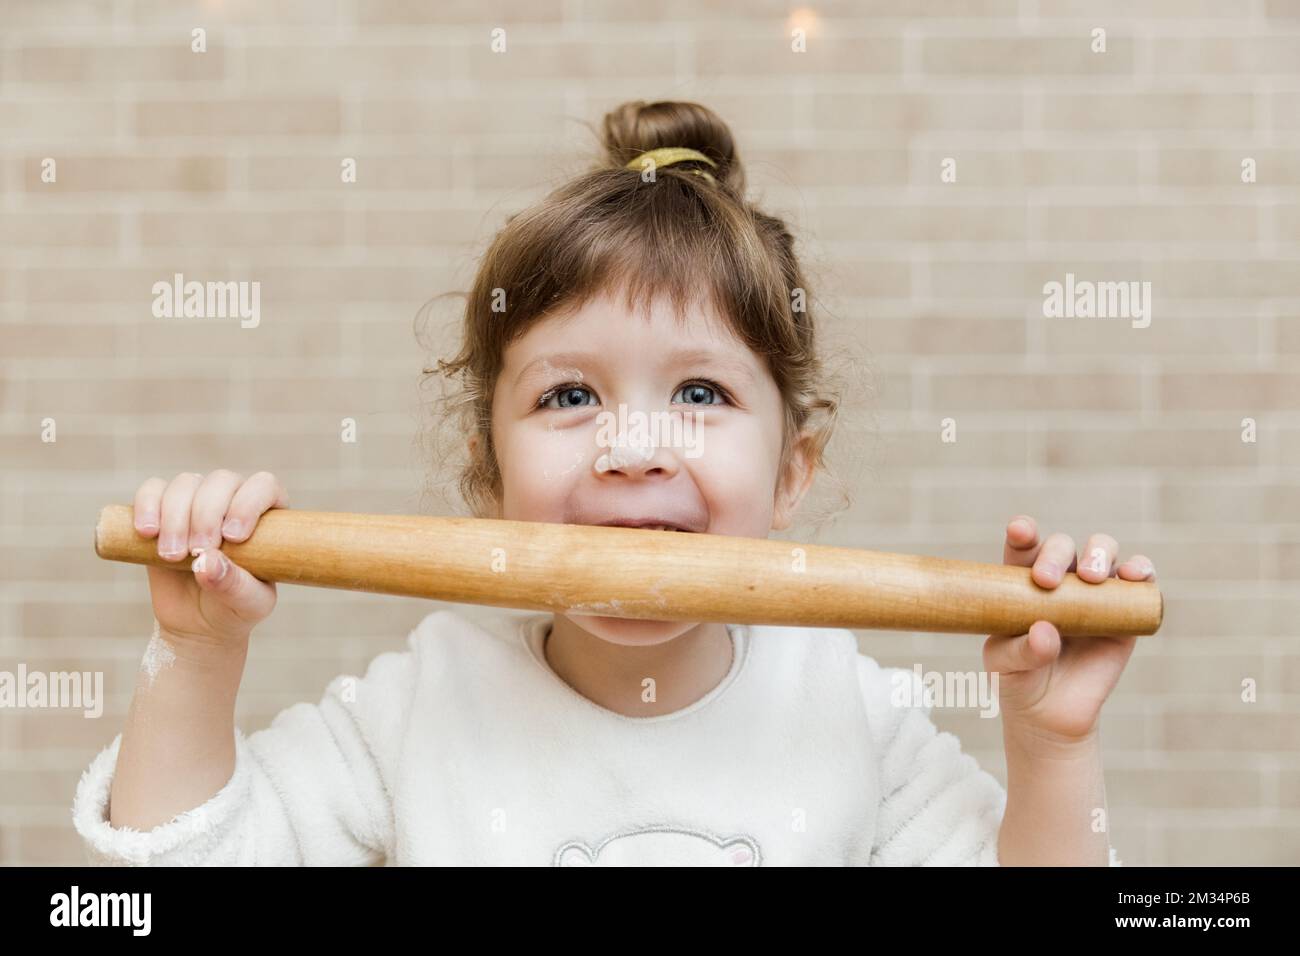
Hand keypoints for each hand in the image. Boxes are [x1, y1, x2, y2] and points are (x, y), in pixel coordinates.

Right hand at [131, 470, 287, 648]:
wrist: (198, 621)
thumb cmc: (234, 607)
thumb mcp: (247, 603)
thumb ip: (234, 584)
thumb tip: (205, 561)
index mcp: (267, 514)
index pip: (264, 485)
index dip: (248, 504)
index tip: (233, 538)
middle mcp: (233, 498)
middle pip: (221, 481)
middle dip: (206, 515)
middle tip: (197, 552)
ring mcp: (196, 500)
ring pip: (185, 484)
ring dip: (175, 518)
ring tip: (171, 555)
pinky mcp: (162, 509)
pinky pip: (152, 490)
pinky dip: (147, 506)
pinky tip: (147, 533)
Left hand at [983, 515, 1155, 750]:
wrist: (1052, 714)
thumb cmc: (1019, 680)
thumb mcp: (1005, 666)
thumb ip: (1021, 650)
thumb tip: (1046, 632)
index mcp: (1021, 582)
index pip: (1022, 548)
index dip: (1023, 532)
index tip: (1020, 530)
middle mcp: (1060, 578)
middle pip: (1062, 546)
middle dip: (1055, 554)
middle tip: (1046, 582)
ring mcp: (1094, 591)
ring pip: (1102, 551)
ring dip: (1098, 553)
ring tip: (1090, 578)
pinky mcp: (1125, 608)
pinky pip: (1139, 579)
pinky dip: (1140, 570)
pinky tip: (1132, 575)